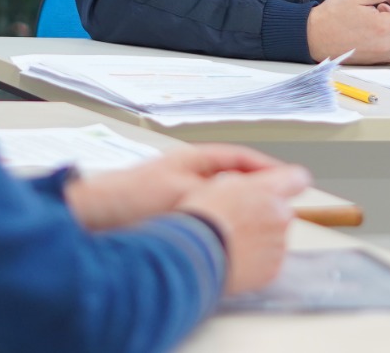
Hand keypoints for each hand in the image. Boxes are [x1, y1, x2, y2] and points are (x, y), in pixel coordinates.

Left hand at [63, 144, 284, 230]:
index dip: (268, 168)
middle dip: (259, 187)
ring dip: (241, 204)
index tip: (291, 179)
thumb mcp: (188, 192)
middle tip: (283, 201)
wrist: (97, 214)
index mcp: (195, 158)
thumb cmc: (134, 196)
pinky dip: (223, 218)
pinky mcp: (173, 210)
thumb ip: (225, 192)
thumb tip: (260, 191)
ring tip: (261, 217)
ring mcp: (181, 190)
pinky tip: (229, 233)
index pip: (241, 157)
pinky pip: (209, 211)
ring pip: (223, 195)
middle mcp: (189, 170)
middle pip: (235, 175)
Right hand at [177, 165, 311, 293]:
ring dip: (261, 237)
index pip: (298, 178)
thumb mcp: (223, 183)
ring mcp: (279, 245)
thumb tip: (256, 184)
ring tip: (233, 241)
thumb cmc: (204, 217)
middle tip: (239, 221)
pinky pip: (269, 260)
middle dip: (267, 214)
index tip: (278, 187)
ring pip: (276, 237)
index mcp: (270, 190)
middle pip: (283, 211)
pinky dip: (257, 259)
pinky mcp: (273, 269)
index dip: (287, 182)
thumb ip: (249, 181)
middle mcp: (281, 216)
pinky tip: (236, 256)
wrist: (195, 255)